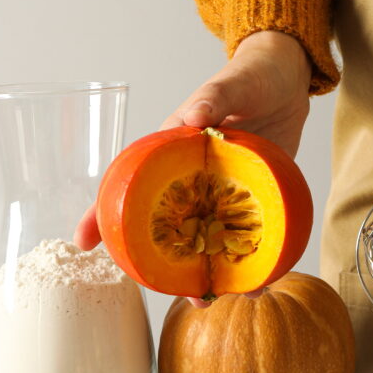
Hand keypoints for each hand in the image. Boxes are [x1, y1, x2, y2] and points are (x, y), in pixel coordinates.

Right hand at [75, 30, 312, 305]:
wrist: (289, 81)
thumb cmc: (252, 76)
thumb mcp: (231, 83)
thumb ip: (211, 99)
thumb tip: (193, 116)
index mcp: (171, 155)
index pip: (127, 186)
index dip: (101, 214)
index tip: (83, 243)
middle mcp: (192, 182)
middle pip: (167, 231)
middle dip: (166, 267)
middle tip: (181, 295)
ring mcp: (223, 195)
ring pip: (208, 242)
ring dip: (213, 271)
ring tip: (225, 296)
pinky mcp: (254, 201)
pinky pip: (247, 237)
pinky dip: (252, 259)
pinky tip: (260, 280)